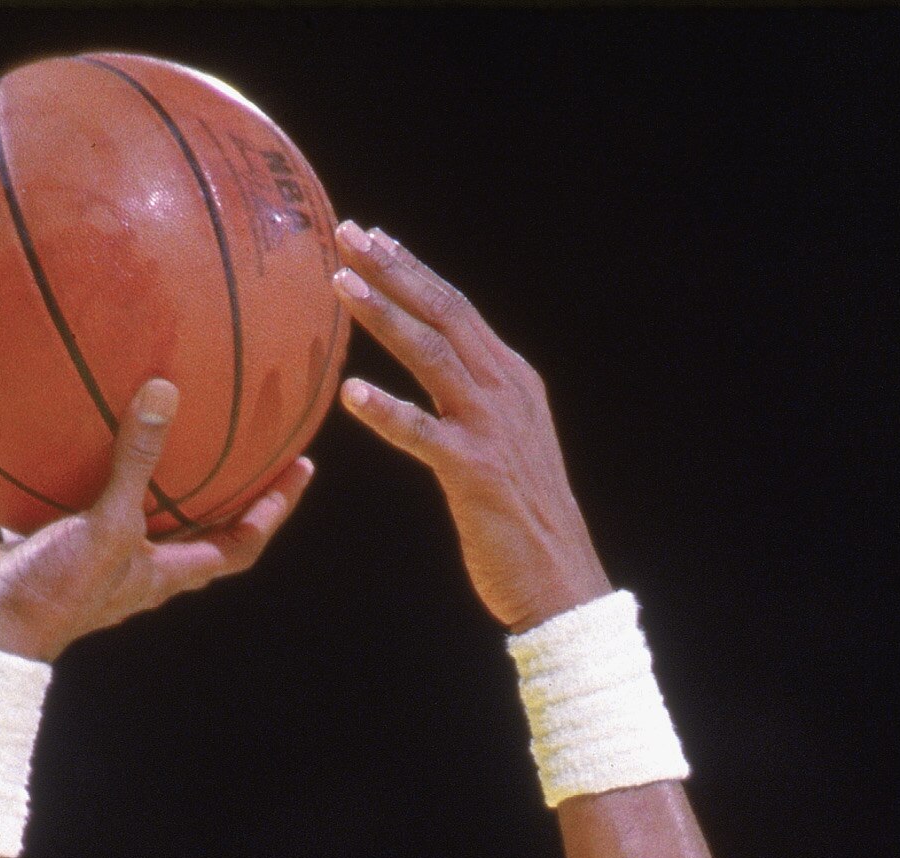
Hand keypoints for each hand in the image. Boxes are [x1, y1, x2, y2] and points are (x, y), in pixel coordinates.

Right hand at [0, 379, 312, 663]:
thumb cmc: (52, 593)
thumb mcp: (104, 525)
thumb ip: (136, 463)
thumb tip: (167, 390)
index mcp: (166, 573)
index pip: (240, 543)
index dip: (275, 509)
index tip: (302, 467)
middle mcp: (139, 567)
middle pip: (199, 526)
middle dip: (227, 485)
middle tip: (251, 436)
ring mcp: (95, 555)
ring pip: (138, 508)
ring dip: (154, 470)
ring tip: (167, 417)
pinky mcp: (52, 542)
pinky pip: (76, 492)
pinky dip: (80, 459)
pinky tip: (72, 418)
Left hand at [334, 227, 608, 630]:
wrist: (560, 581)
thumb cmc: (523, 519)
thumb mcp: (505, 442)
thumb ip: (475, 401)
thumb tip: (441, 372)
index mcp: (513, 379)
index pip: (457, 308)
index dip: (413, 269)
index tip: (373, 237)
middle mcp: (506, 392)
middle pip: (444, 314)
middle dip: (394, 270)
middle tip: (346, 235)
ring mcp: (492, 429)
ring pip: (433, 356)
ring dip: (385, 317)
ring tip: (340, 288)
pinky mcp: (475, 472)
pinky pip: (422, 434)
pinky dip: (387, 411)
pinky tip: (351, 393)